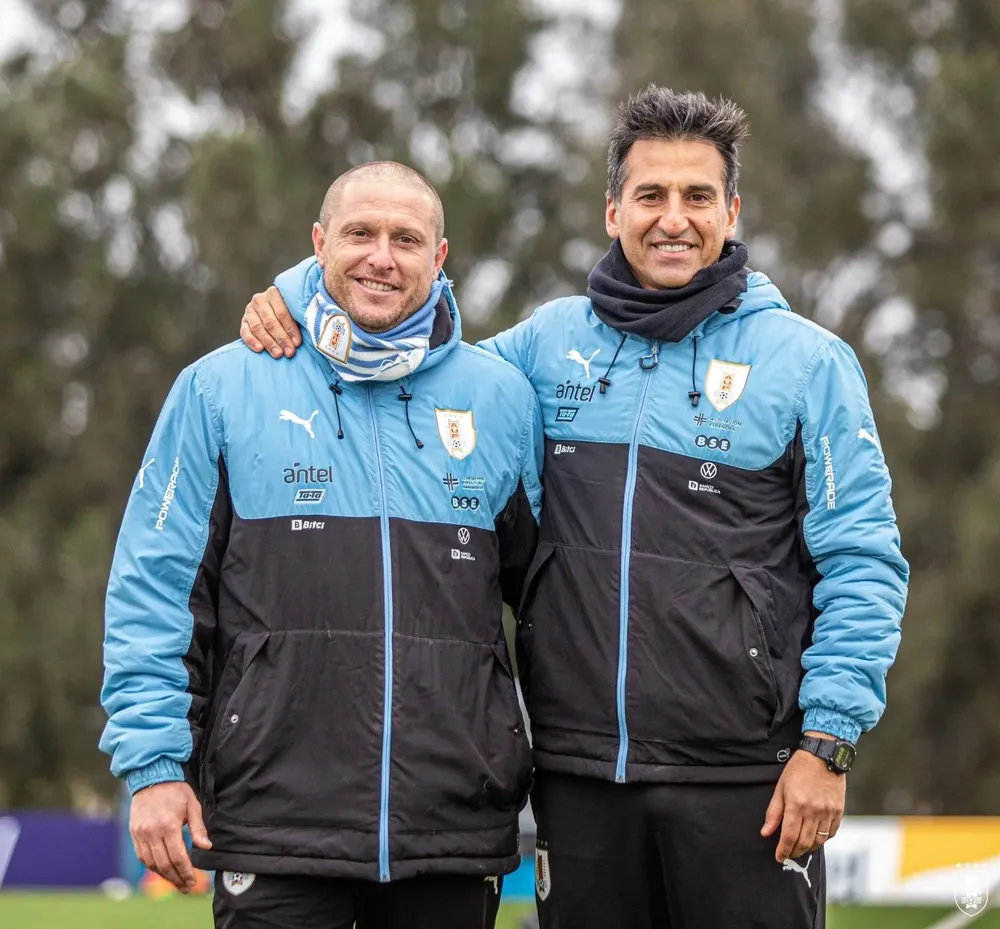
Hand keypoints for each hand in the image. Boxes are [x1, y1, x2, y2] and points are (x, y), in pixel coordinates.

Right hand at [130, 781, 211, 893]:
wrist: (151, 777)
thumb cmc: (175, 790)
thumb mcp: (192, 805)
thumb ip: (198, 828)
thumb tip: (206, 847)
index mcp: (169, 825)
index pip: (178, 857)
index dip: (186, 872)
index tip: (193, 881)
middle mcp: (152, 833)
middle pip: (164, 864)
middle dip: (176, 878)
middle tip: (186, 887)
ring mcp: (141, 834)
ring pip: (151, 864)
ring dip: (164, 875)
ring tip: (176, 881)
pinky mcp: (134, 834)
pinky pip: (142, 856)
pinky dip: (152, 866)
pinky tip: (162, 870)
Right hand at [240, 286, 301, 357]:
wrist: (272, 308)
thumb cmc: (290, 312)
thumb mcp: (294, 310)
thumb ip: (298, 317)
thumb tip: (309, 334)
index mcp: (274, 293)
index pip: (282, 313)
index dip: (290, 329)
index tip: (297, 343)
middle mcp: (260, 300)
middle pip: (270, 322)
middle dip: (281, 339)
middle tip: (289, 352)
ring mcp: (250, 310)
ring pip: (258, 328)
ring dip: (268, 343)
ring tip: (278, 354)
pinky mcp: (243, 320)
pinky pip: (245, 332)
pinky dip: (251, 341)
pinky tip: (259, 349)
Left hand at [760, 746, 845, 861]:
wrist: (823, 756)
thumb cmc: (799, 769)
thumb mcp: (780, 788)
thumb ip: (773, 812)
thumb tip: (765, 832)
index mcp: (796, 805)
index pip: (788, 836)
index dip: (783, 850)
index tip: (779, 857)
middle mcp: (813, 811)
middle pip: (804, 842)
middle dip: (794, 852)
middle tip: (788, 854)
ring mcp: (828, 812)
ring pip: (818, 841)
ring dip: (808, 849)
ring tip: (800, 848)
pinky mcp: (838, 811)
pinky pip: (831, 833)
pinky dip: (823, 840)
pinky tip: (815, 839)